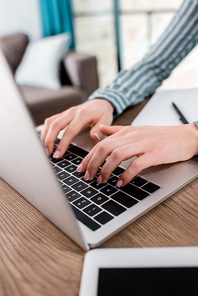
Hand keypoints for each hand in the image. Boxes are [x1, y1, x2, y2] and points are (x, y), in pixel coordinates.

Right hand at [41, 99, 113, 156]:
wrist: (99, 103)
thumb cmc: (102, 113)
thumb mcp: (106, 120)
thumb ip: (99, 129)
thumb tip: (94, 137)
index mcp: (82, 115)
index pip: (70, 131)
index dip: (63, 144)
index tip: (58, 154)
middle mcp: (72, 112)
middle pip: (55, 125)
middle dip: (49, 141)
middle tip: (48, 154)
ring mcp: (66, 113)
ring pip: (50, 122)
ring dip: (45, 136)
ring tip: (45, 149)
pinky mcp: (62, 114)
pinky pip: (50, 121)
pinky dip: (45, 131)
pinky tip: (45, 141)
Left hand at [78, 123, 197, 186]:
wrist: (184, 136)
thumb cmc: (160, 136)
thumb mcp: (136, 130)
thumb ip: (116, 131)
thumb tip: (98, 131)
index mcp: (126, 132)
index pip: (101, 143)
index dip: (88, 157)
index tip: (81, 169)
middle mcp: (132, 136)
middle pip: (105, 148)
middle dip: (93, 164)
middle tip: (87, 177)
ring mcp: (144, 144)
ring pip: (117, 155)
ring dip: (106, 170)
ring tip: (101, 181)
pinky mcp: (155, 154)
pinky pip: (136, 164)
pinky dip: (126, 175)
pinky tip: (120, 183)